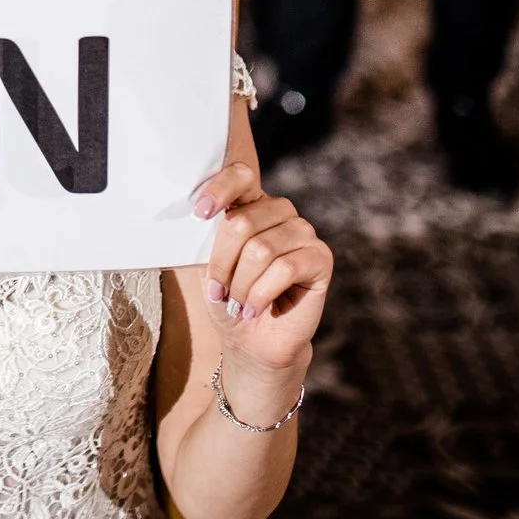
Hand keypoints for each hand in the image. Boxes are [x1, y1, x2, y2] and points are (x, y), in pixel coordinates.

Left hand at [192, 162, 331, 379]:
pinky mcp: (321, 257)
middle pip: (243, 222)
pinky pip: (285, 268)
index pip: (241, 176)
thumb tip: (198, 216)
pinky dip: (261, 294)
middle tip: (219, 292)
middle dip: (223, 264)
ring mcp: (304, 232)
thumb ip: (207, 237)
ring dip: (241, 285)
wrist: (252, 341)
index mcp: (252, 204)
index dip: (220, 188)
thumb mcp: (208, 264)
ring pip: (262, 249)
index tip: (200, 214)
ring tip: (237, 304)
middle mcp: (281, 212)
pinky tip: (254, 309)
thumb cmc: (229, 299)